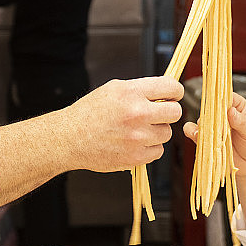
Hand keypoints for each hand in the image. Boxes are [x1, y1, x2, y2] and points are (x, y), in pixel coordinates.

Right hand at [62, 76, 183, 169]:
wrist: (69, 138)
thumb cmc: (90, 112)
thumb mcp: (115, 89)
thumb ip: (142, 89)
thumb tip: (167, 92)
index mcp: (132, 92)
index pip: (171, 88)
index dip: (175, 92)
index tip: (172, 96)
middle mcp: (137, 113)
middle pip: (176, 112)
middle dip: (169, 112)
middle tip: (157, 114)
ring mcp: (137, 137)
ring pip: (167, 133)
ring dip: (157, 131)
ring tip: (138, 129)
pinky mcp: (135, 157)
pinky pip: (158, 151)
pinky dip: (150, 148)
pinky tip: (135, 142)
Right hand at [183, 92, 245, 176]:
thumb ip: (242, 121)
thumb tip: (231, 111)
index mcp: (237, 106)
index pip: (225, 95)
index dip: (220, 98)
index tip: (219, 106)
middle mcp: (222, 114)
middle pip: (210, 106)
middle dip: (210, 114)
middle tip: (216, 125)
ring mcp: (213, 126)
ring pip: (200, 119)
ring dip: (201, 125)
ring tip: (209, 134)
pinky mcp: (205, 138)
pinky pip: (192, 132)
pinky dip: (193, 133)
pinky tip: (199, 138)